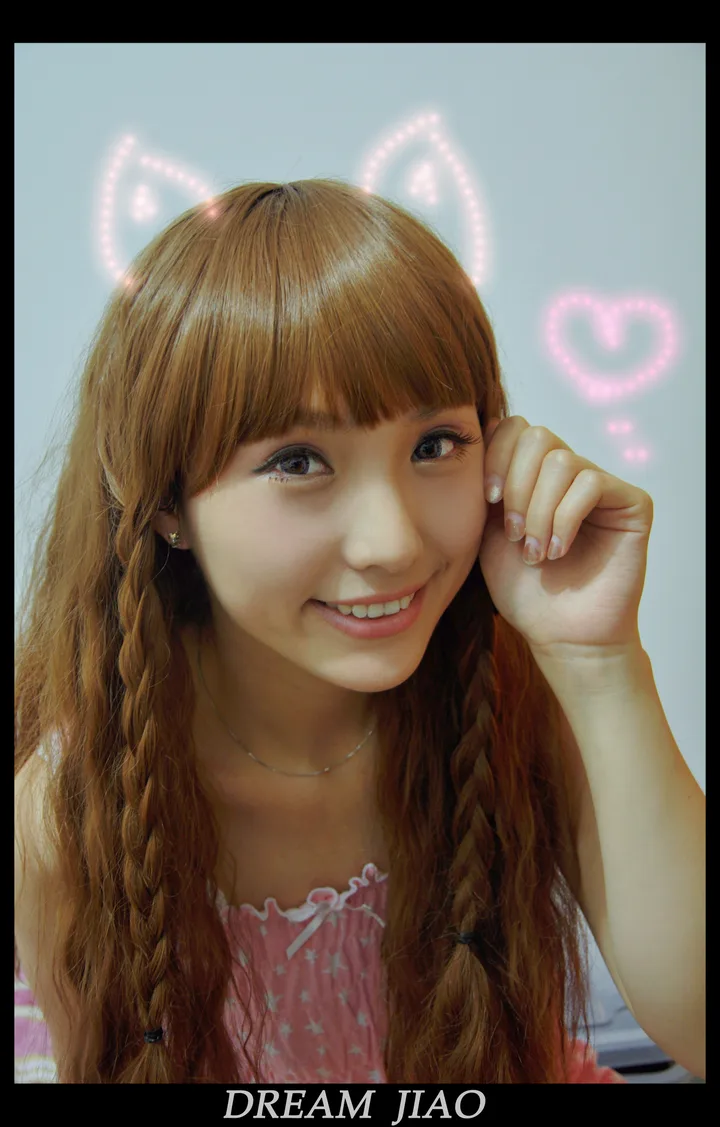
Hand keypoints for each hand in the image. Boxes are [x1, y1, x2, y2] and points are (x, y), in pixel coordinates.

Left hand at [478, 417, 653, 657]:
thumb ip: (482, 487)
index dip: (495, 458)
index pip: (512, 428)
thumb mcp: (485, 533)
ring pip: (562, 461)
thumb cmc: (524, 591)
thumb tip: (476, 441)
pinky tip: (559, 551)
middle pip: (536, 436)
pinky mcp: (632, 502)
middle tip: (512, 534)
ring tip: (535, 553)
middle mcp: (568, 473)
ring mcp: (601, 486)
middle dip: (516, 486)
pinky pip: (591, 482)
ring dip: (539, 512)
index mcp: (532, 475)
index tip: (487, 501)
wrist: (559, 635)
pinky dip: (566, 519)